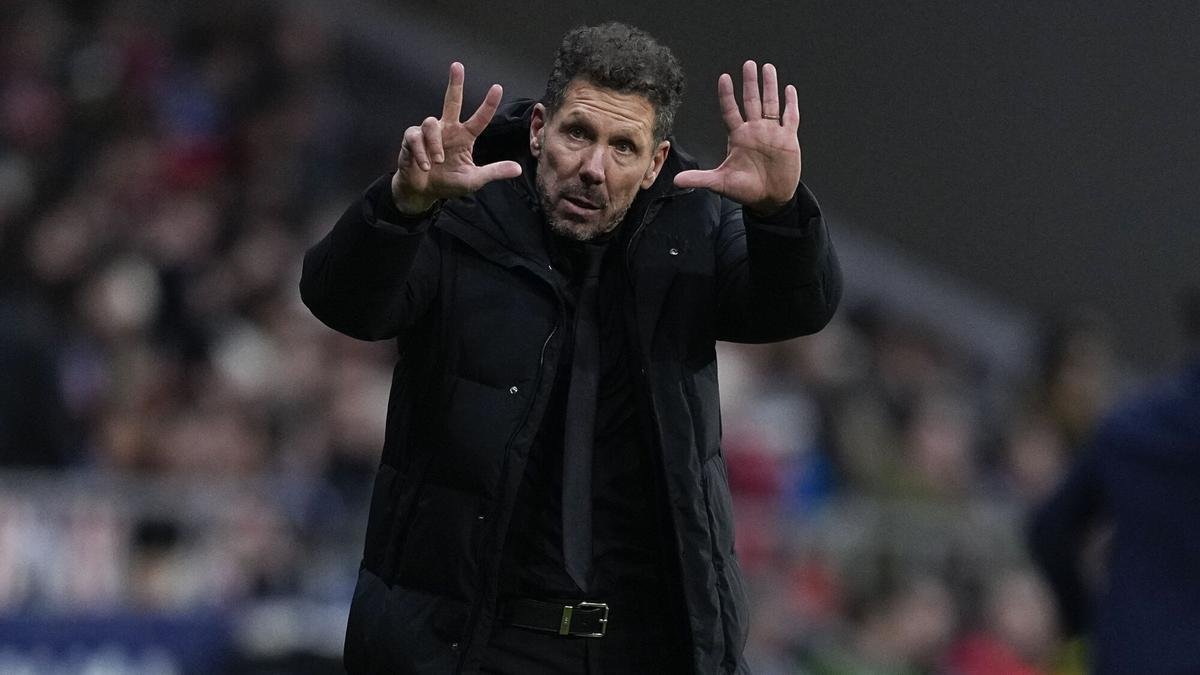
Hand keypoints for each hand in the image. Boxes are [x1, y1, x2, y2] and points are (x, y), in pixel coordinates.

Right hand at [392, 62, 522, 213]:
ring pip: (431, 124)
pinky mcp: (411, 139)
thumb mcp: (474, 179)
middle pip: (451, 101)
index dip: (488, 104)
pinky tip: (425, 166)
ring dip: (435, 145)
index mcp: (464, 137)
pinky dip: (421, 153)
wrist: (422, 192)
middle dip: (454, 83)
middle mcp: (447, 129)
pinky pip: (416, 138)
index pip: (479, 118)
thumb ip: (494, 172)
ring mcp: (428, 133)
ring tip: (437, 162)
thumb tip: (518, 169)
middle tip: (457, 66)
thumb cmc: (448, 183)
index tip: (498, 87)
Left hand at [674, 61, 800, 215]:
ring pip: (771, 103)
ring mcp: (772, 133)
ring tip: (767, 68)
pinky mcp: (788, 139)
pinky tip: (789, 89)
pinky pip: (790, 117)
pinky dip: (790, 103)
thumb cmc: (746, 190)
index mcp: (738, 137)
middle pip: (751, 101)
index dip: (727, 95)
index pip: (730, 110)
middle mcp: (754, 130)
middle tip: (748, 64)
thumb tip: (677, 181)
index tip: (724, 78)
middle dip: (750, 83)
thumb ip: (700, 178)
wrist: (770, 199)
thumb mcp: (720, 183)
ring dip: (770, 86)